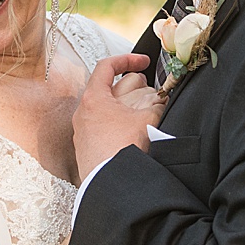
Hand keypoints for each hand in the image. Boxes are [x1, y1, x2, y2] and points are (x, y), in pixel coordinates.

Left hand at [74, 53, 154, 174]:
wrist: (109, 185)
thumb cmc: (123, 150)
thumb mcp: (148, 120)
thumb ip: (158, 104)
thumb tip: (164, 100)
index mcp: (93, 99)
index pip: (106, 66)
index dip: (127, 59)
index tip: (145, 62)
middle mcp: (82, 113)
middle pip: (106, 88)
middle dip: (130, 87)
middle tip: (148, 91)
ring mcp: (81, 132)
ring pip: (104, 110)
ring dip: (124, 108)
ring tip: (143, 116)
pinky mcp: (85, 149)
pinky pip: (102, 128)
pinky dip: (118, 125)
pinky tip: (132, 135)